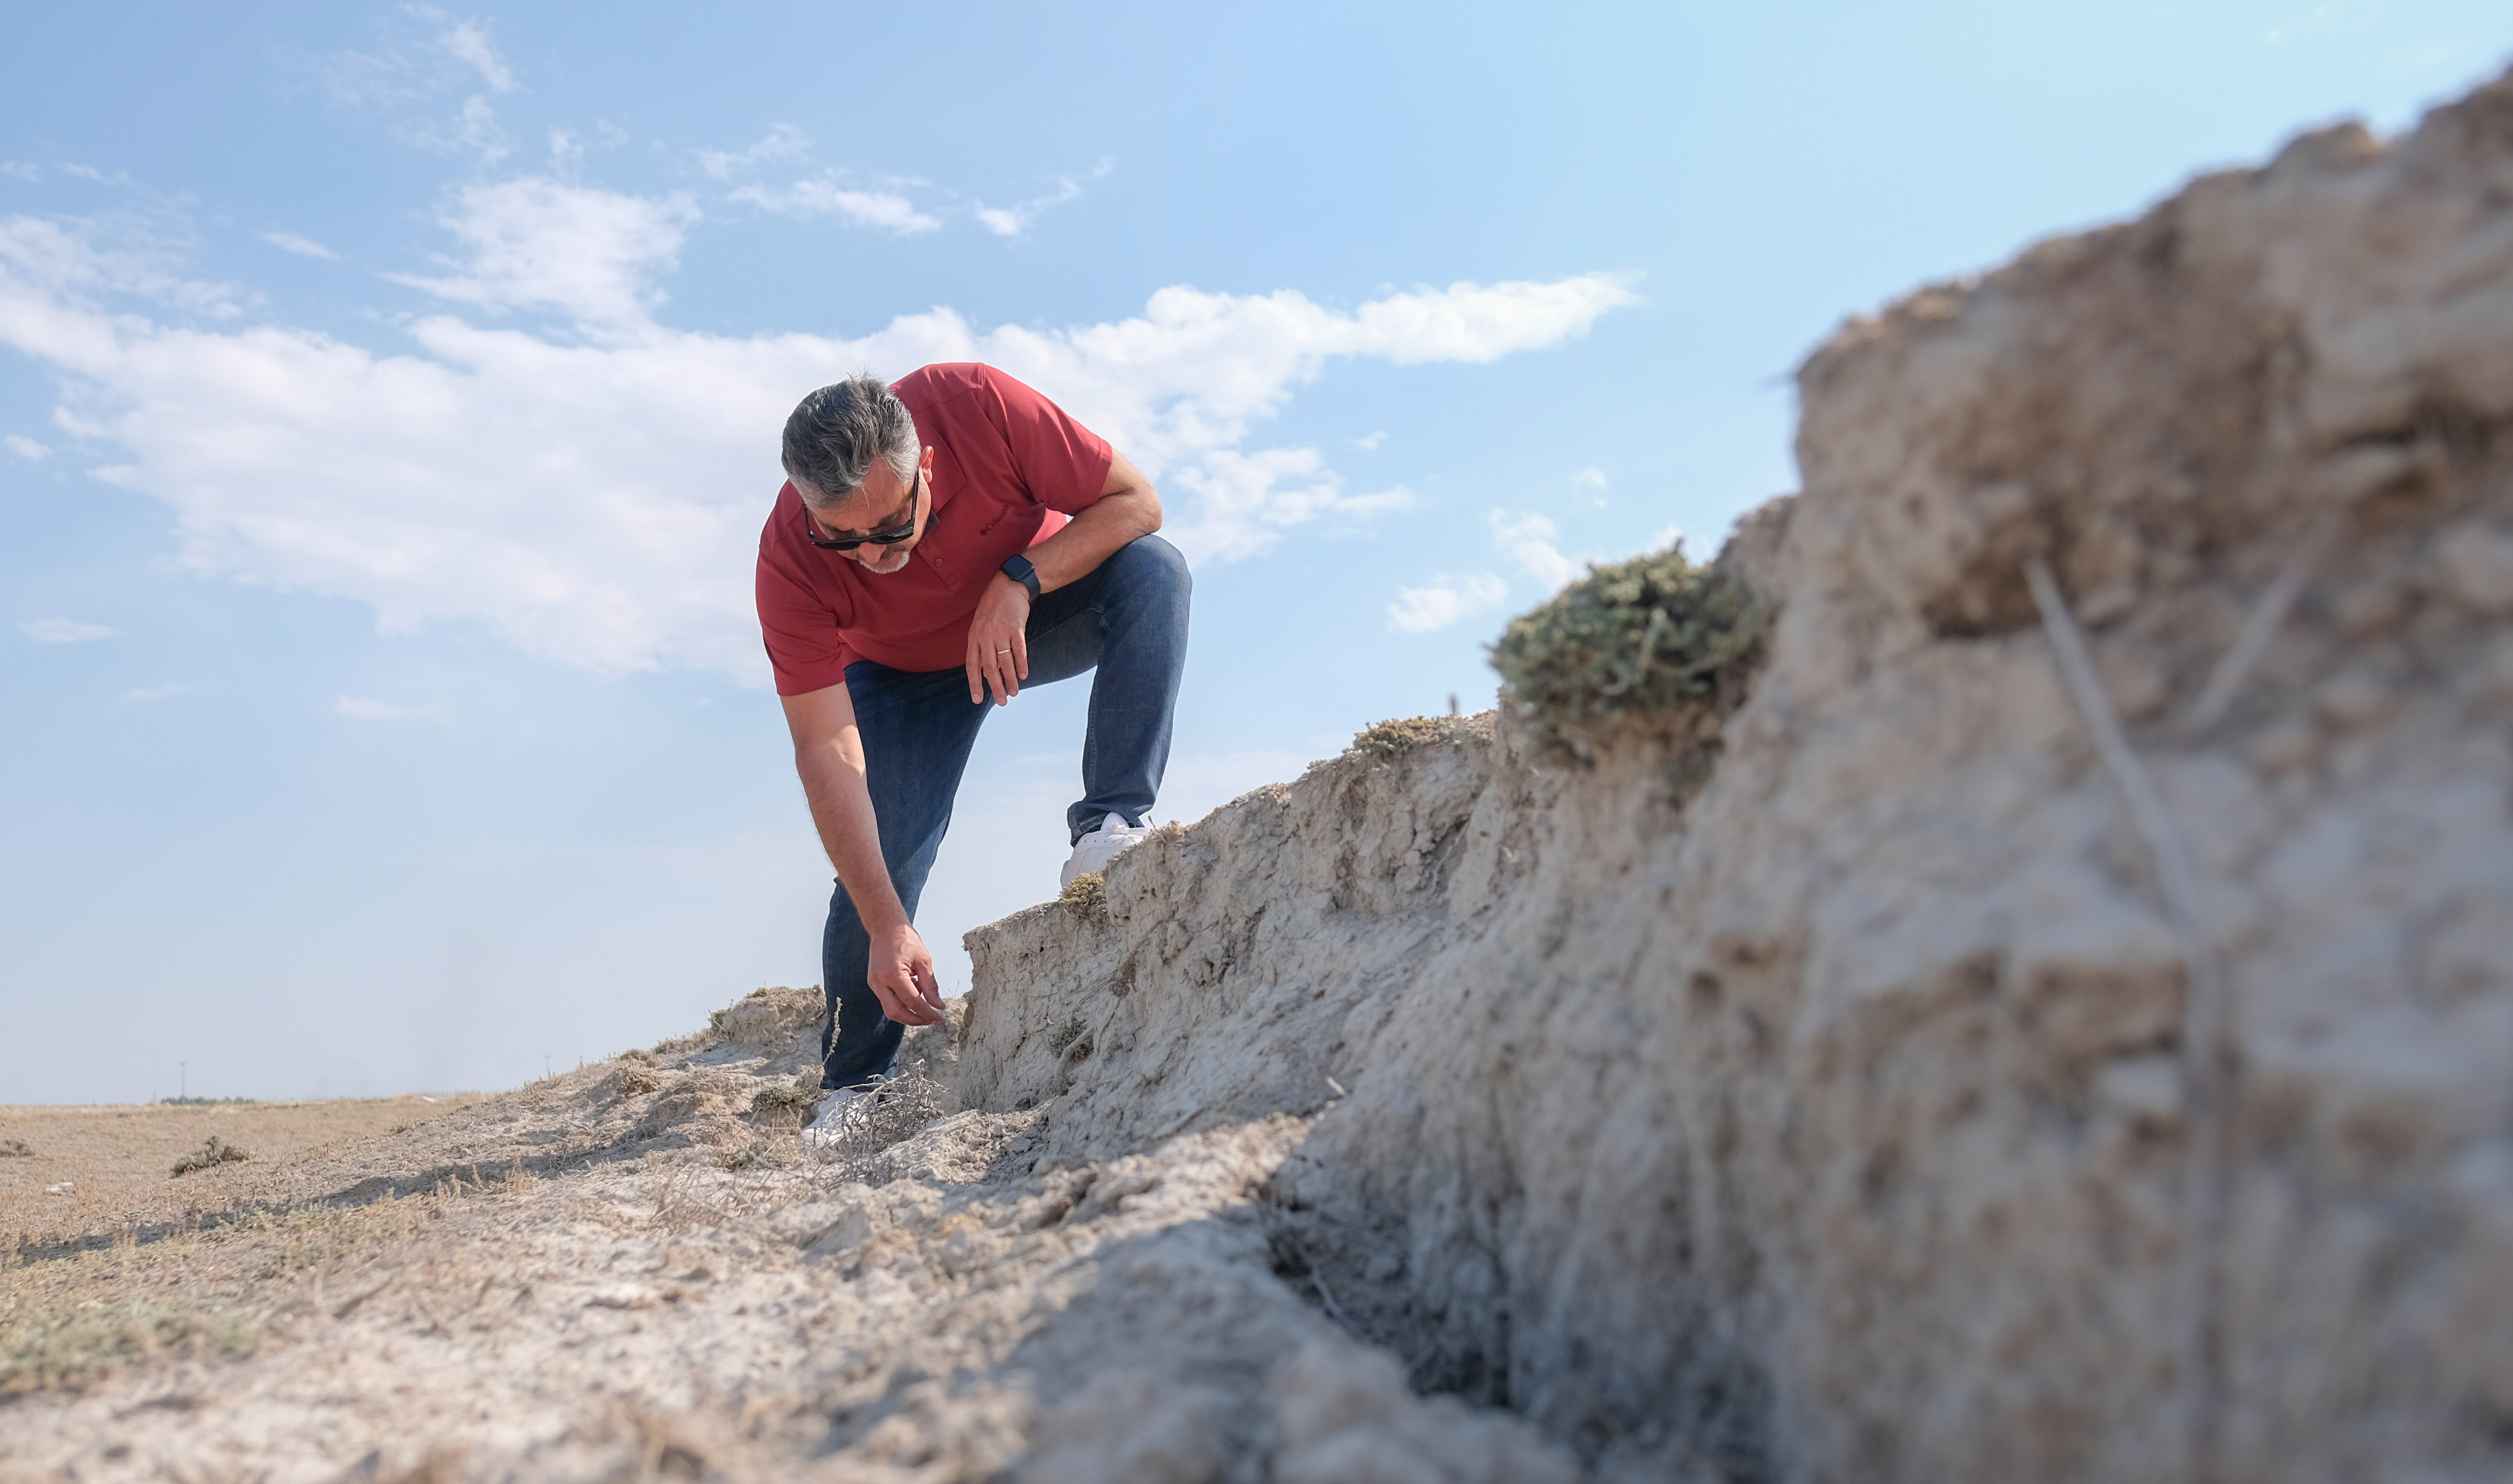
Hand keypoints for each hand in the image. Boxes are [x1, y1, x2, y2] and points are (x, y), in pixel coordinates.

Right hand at [867, 921, 944, 1026]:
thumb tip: (937, 1006)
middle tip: (931, 1020)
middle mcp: (879, 981)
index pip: (912, 1002)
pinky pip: (888, 999)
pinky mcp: (874, 983)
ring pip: (891, 1008)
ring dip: (908, 1010)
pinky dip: (902, 1000)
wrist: (886, 927)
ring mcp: (874, 983)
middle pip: (896, 1013)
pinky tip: (914, 990)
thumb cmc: (905, 939)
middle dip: (914, 1020)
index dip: (927, 1013)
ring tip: (924, 1000)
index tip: (939, 1020)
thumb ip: (930, 986)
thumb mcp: (924, 961)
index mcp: (893, 974)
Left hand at [965, 573, 1031, 705]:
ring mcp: (1000, 632)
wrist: (1008, 585)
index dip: (975, 683)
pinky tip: (1024, 675)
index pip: (972, 665)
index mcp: (974, 636)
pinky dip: (1021, 664)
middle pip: (989, 668)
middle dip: (995, 687)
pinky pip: (1019, 651)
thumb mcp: (979, 623)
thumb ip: (980, 644)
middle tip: (1001, 701)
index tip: (977, 699)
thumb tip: (983, 668)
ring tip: (1014, 692)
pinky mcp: (1016, 628)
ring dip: (1010, 680)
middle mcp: (985, 636)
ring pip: (1004, 662)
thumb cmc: (993, 605)